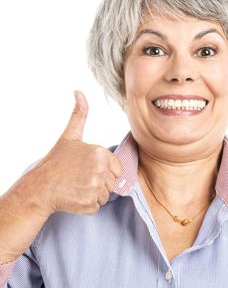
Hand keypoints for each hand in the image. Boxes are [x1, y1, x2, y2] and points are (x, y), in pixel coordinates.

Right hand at [21, 90, 121, 215]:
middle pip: (112, 182)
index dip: (104, 170)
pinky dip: (89, 204)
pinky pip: (98, 206)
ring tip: (78, 187)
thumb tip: (78, 92)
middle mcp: (101, 170)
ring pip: (106, 195)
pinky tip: (76, 196)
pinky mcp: (89, 203)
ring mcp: (95, 187)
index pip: (116, 168)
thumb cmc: (56, 161)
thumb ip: (79, 114)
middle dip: (100, 182)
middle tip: (81, 178)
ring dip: (95, 194)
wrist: (40, 187)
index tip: (88, 169)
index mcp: (101, 153)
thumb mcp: (70, 135)